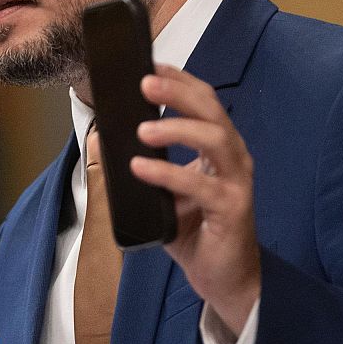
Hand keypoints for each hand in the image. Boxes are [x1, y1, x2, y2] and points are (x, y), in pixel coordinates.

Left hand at [130, 64, 259, 334]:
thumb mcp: (165, 194)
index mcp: (219, 148)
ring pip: (215, 139)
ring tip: (143, 130)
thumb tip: (105, 140)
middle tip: (145, 82)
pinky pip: (201, 185)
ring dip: (177, 128)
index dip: (179, 80)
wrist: (223, 279)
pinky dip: (169, 173)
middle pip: (212, 110)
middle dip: (178, 91)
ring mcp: (237, 182)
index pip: (204, 102)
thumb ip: (146, 167)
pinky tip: (142, 168)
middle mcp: (233, 158)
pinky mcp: (233, 209)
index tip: (150, 64)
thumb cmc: (195, 233)